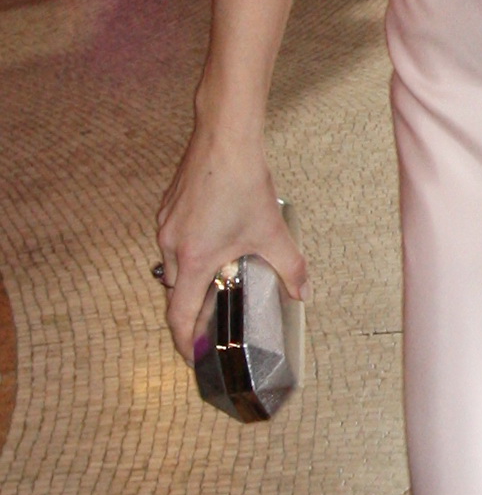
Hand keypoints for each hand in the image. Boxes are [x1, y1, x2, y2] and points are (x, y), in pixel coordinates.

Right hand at [155, 129, 304, 361]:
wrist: (224, 139)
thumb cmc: (243, 183)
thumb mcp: (272, 232)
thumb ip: (290, 268)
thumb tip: (302, 292)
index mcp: (192, 259)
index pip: (178, 315)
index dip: (185, 341)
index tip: (194, 356)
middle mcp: (170, 244)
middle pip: (174, 292)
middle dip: (191, 311)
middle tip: (212, 324)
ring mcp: (166, 224)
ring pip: (172, 266)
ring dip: (190, 281)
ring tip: (216, 286)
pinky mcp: (169, 208)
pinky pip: (174, 243)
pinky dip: (189, 255)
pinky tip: (214, 248)